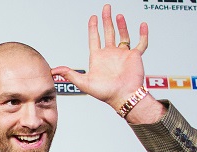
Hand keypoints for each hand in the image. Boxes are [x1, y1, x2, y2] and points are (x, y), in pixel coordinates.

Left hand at [52, 4, 161, 121]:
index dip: (93, 28)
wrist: (123, 97)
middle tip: (106, 8)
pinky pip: (141, 43)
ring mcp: (123, 54)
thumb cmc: (105, 93)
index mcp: (98, 58)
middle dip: (106, 20)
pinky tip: (142, 25)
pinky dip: (143, 34)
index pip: (95, 38)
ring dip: (121, 25)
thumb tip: (54, 71)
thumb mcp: (84, 83)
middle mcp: (111, 54)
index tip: (93, 18)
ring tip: (118, 15)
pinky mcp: (135, 56)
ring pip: (123, 35)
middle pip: (108, 33)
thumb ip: (69, 74)